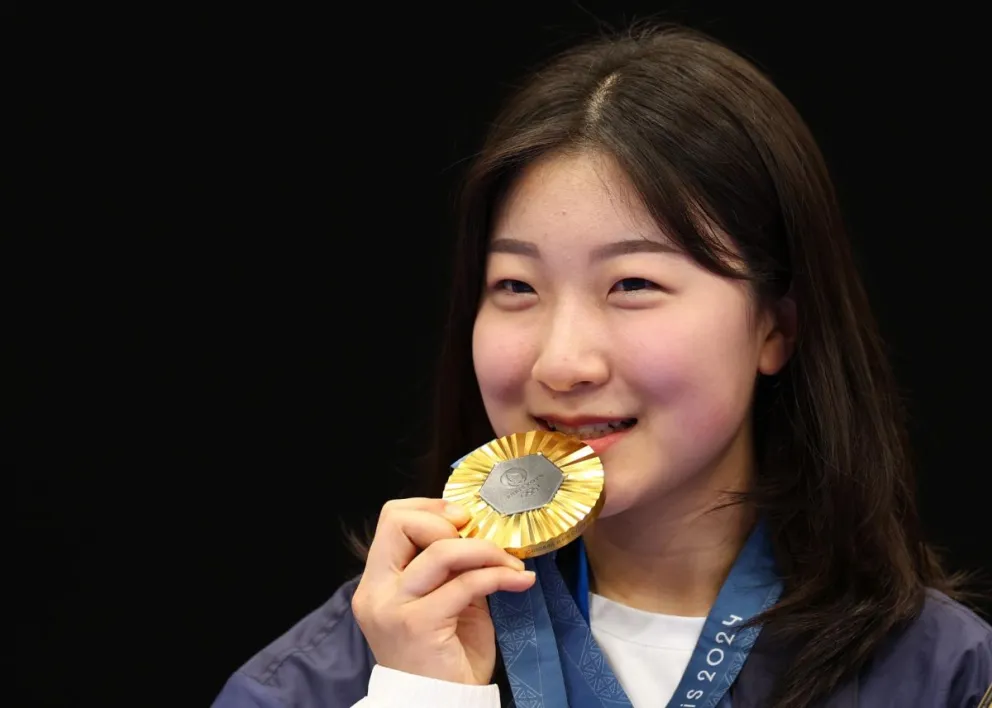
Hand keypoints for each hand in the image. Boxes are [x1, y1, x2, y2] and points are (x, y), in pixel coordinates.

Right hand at [351, 497, 535, 684]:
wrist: (440, 705)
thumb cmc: (444, 656)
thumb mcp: (442, 600)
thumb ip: (449, 566)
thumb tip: (479, 529)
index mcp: (377, 581)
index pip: (392, 518)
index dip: (430, 508)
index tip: (463, 520)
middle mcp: (377, 591)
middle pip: (400, 522)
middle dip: (447, 520)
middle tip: (481, 539)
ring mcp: (394, 608)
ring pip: (441, 550)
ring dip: (486, 550)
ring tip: (511, 562)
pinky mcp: (419, 625)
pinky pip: (466, 583)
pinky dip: (500, 576)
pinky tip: (519, 581)